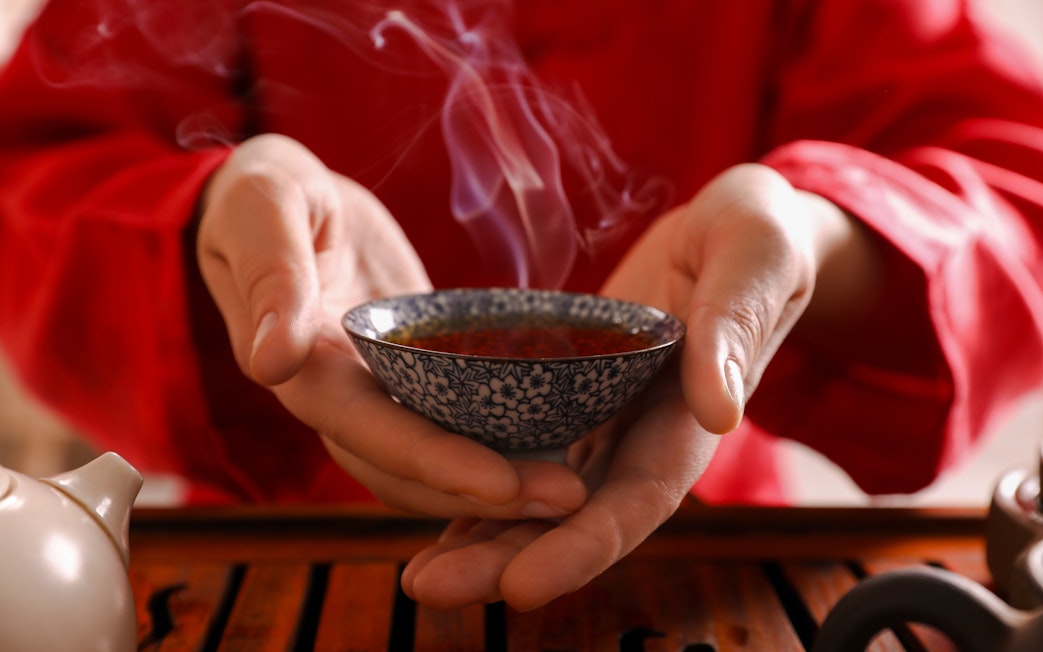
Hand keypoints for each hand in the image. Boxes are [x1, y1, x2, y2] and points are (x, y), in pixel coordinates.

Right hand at [197, 133, 585, 517]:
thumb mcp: (262, 210)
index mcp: (301, 369)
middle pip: (410, 467)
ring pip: (435, 459)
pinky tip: (557, 447)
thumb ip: (270, 277)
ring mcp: (376, 391)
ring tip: (572, 491)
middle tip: (569, 499)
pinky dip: (498, 442)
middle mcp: (338, 397)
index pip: (368, 431)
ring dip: (499, 483)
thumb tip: (271, 361)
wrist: (281, 198)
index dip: (434, 462)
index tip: (504, 486)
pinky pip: (453, 421)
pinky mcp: (410, 374)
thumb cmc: (263, 193)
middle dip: (485, 491)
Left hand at [400, 163, 880, 609]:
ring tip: (418, 577)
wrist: (733, 230)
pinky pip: (524, 448)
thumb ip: (738, 325)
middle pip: (575, 516)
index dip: (583, 547)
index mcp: (690, 418)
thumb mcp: (757, 260)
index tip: (521, 588)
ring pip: (541, 494)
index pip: (638, 500)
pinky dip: (482, 485)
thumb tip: (721, 408)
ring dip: (482, 537)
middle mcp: (643, 436)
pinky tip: (430, 508)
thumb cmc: (756, 236)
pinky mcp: (574, 395)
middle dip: (506, 557)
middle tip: (429, 590)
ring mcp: (605, 420)